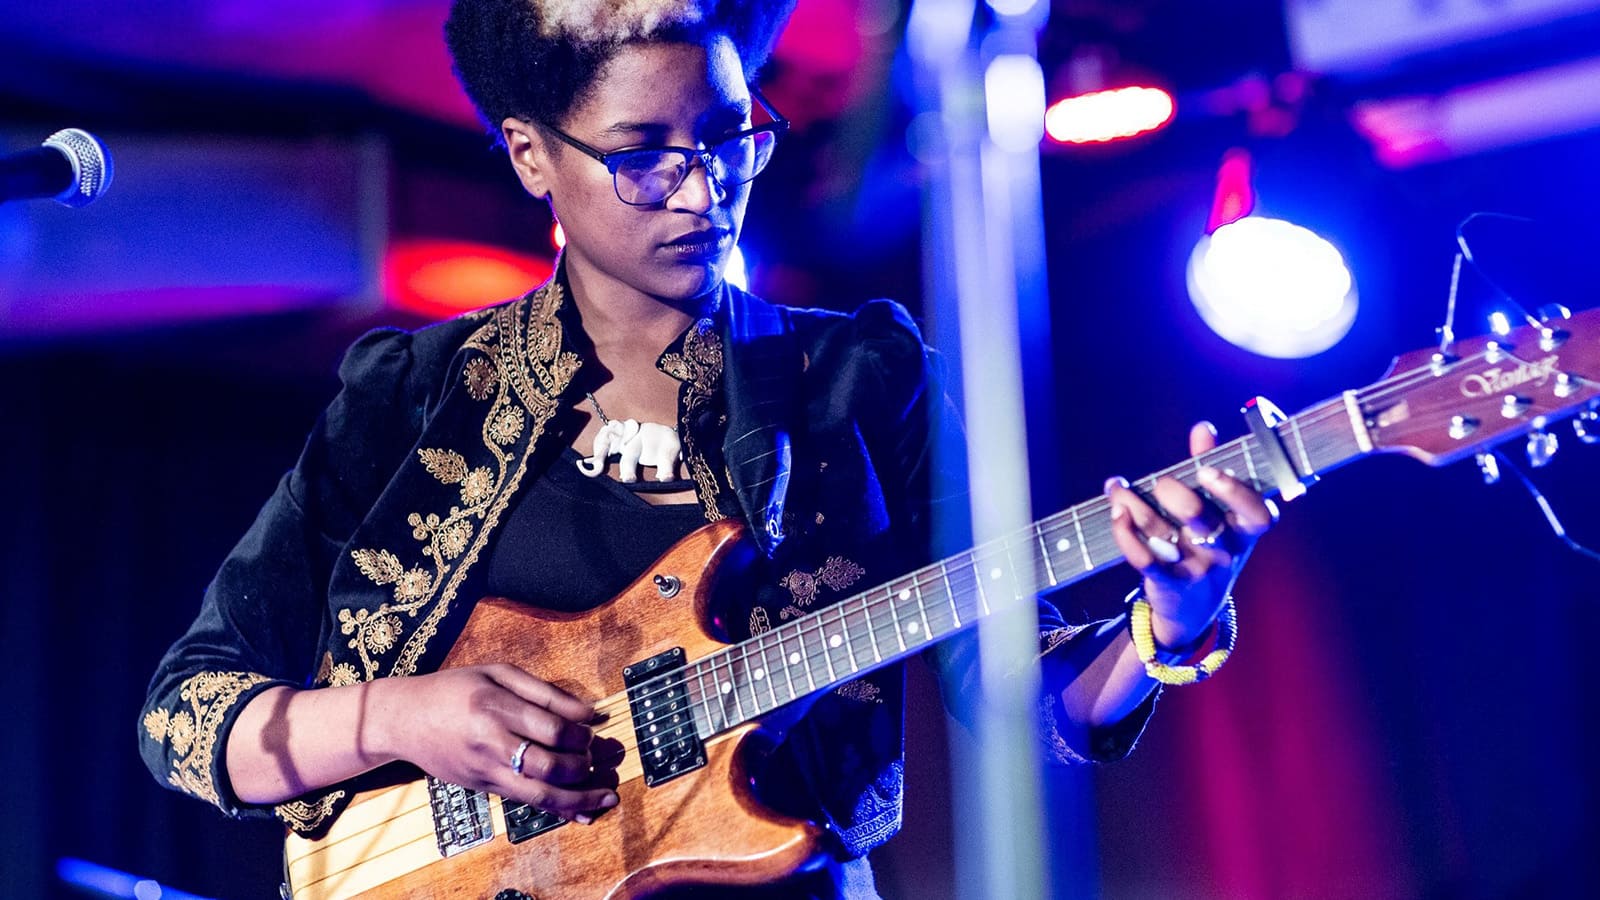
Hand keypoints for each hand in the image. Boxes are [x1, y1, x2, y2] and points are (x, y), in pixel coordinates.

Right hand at [373, 664, 617, 821]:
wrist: (402, 719)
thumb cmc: (453, 689)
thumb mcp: (497, 673)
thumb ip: (544, 691)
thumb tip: (588, 712)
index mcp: (495, 707)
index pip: (552, 728)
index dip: (582, 732)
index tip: (593, 727)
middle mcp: (490, 742)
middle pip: (550, 764)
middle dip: (582, 762)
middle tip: (593, 753)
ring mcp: (485, 770)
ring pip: (540, 794)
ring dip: (579, 798)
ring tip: (605, 796)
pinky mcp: (482, 788)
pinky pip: (525, 803)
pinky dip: (557, 810)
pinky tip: (582, 813)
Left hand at [1104, 422, 1275, 649]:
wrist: (1195, 608)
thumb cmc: (1208, 545)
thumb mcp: (1219, 514)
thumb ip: (1210, 468)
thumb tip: (1203, 429)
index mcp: (1244, 530)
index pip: (1256, 513)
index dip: (1235, 491)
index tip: (1209, 471)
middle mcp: (1225, 550)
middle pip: (1201, 519)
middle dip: (1175, 494)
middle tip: (1161, 483)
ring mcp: (1196, 569)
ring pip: (1161, 531)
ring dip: (1132, 503)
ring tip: (1117, 487)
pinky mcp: (1168, 583)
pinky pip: (1142, 557)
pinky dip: (1123, 531)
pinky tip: (1115, 512)